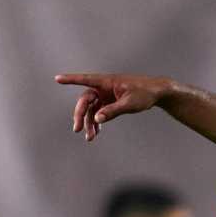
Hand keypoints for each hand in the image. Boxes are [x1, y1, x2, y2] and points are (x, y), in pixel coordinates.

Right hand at [54, 73, 170, 140]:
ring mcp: (107, 95)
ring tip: (90, 138)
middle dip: (80, 115)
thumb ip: (113, 111)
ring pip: (92, 109)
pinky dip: (97, 122)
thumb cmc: (145, 93)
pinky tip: (96, 132)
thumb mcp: (129, 103)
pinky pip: (99, 112)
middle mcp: (104, 87)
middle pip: (86, 100)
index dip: (71, 79)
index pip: (85, 79)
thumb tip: (96, 119)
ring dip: (89, 123)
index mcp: (107, 82)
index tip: (57, 79)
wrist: (158, 92)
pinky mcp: (111, 102)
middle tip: (77, 129)